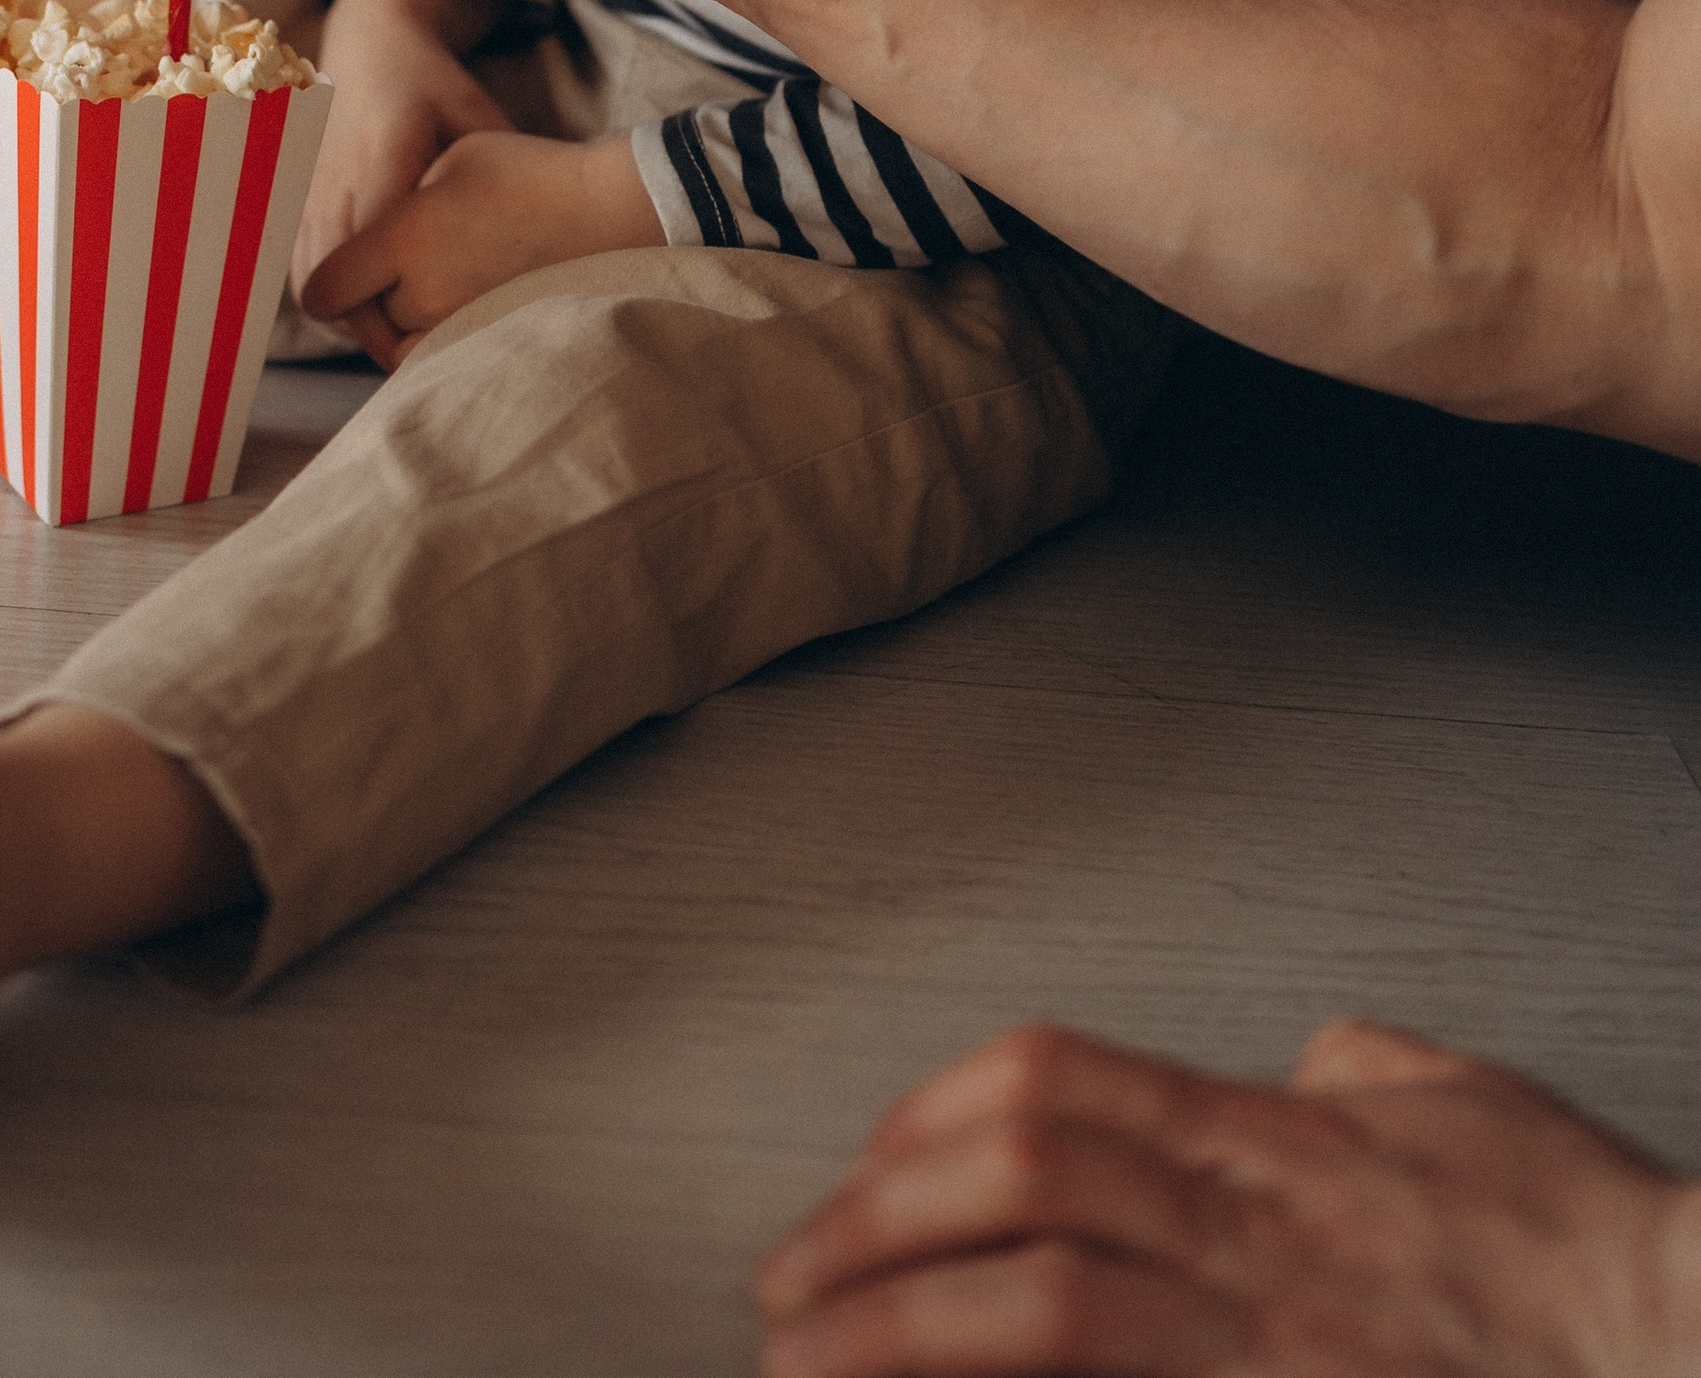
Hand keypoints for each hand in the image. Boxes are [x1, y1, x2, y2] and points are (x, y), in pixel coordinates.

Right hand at [292, 0, 515, 356]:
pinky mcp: (291, 205)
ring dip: (349, 317)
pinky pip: (298, 272)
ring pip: (309, 287)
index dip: (399, 306)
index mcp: (383, 158)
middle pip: (335, 284)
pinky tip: (370, 302)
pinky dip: (329, 298)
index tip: (434, 334)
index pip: (375, 253)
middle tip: (418, 349)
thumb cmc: (431, 86)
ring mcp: (305, 195)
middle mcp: (335, 181)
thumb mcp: (475, 116)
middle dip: (373, 326)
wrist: (368, 48)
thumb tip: (529, 239)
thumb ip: (497, 173)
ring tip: (397, 331)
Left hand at [299, 127, 659, 367]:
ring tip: (423, 287)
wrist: (604, 210)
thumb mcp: (451, 159)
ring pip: (397, 344)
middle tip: (390, 269)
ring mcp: (458, 323)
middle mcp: (424, 291)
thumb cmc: (527, 171)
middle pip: (364, 316)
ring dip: (399, 323)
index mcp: (404, 238)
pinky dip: (429, 345)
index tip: (335, 278)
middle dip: (370, 297)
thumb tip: (368, 232)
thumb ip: (398, 201)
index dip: (324, 286)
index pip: (326, 287)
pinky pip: (435, 360)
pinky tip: (444, 312)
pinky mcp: (488, 340)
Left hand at [754, 1019, 1700, 1376]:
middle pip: (1016, 1181)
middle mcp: (1260, 1240)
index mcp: (1279, 1146)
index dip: (925, 1118)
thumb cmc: (1598, 1264)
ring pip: (1041, 1312)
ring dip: (893, 1333)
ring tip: (800, 1362)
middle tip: (786, 1277)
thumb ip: (1368, 1073)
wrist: (1692, 1355)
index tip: (858, 1169)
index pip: (1052, 1084)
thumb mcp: (1471, 1111)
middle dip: (872, 1224)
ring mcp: (1270, 1355)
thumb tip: (1312, 1051)